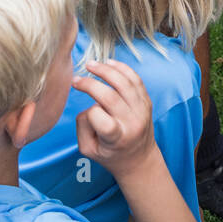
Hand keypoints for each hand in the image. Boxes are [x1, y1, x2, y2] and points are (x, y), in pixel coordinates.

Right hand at [71, 60, 156, 177]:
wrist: (139, 158)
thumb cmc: (110, 154)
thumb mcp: (89, 149)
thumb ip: (84, 127)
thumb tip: (91, 104)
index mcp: (118, 139)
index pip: (104, 122)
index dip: (91, 115)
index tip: (86, 114)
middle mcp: (133, 123)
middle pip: (112, 97)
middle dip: (91, 85)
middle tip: (75, 80)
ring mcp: (142, 111)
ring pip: (125, 83)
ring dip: (106, 71)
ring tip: (90, 65)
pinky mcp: (147, 102)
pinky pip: (136, 80)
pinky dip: (122, 69)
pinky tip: (109, 63)